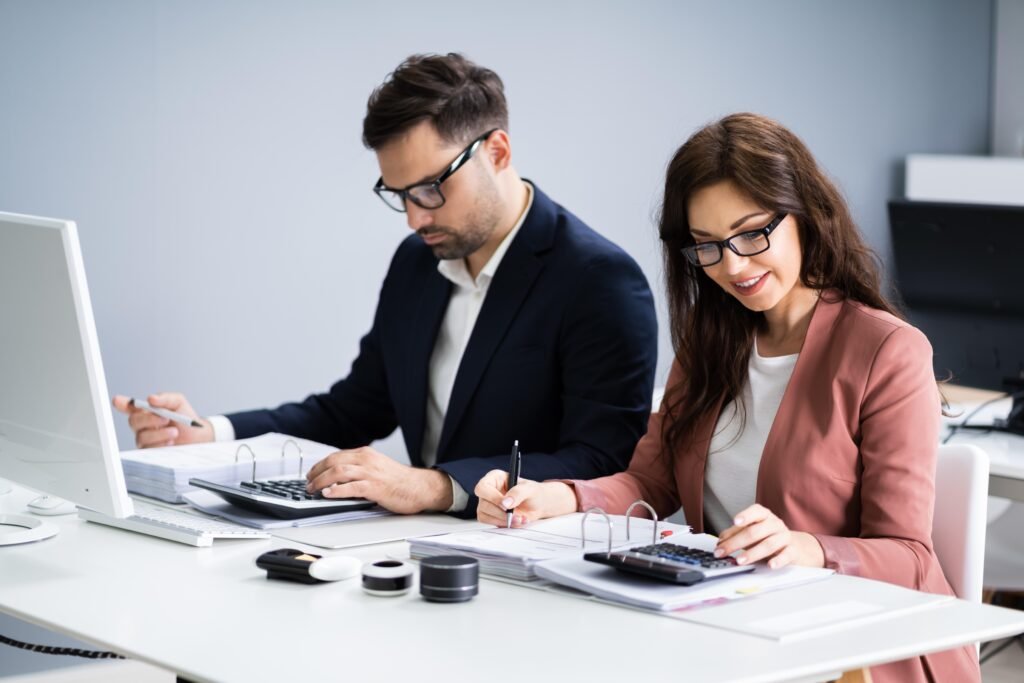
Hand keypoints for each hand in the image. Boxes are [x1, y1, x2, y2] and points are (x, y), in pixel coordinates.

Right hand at [111, 393, 213, 447]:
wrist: (197, 436)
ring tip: (174, 432)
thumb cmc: (186, 419)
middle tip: (166, 418)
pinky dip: (161, 444)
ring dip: (159, 433)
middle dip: (149, 419)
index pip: (129, 407)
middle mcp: (142, 425)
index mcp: (146, 411)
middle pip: (133, 421)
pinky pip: (149, 449)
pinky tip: (170, 442)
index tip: (117, 401)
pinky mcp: (151, 451)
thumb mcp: (178, 403)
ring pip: (142, 437)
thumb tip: (151, 398)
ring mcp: (145, 439)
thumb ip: (165, 398)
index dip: (122, 404)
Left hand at [305, 447, 452, 513]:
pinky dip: (336, 490)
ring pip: (339, 472)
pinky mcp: (375, 487)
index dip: (320, 465)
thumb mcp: (377, 467)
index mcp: (366, 454)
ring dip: (321, 481)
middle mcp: (367, 460)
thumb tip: (339, 477)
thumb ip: (360, 469)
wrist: (420, 487)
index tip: (312, 473)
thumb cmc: (400, 481)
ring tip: (313, 489)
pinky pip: (351, 487)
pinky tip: (327, 494)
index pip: (336, 456)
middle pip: (334, 462)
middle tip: (308, 483)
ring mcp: (371, 473)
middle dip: (317, 472)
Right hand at [474, 469, 577, 526]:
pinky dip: (504, 525)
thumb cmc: (533, 493)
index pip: (483, 487)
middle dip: (501, 513)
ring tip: (520, 519)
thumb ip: (518, 493)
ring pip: (484, 515)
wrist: (538, 505)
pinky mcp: (491, 516)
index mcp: (495, 478)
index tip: (506, 506)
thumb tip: (505, 503)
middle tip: (516, 516)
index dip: (492, 497)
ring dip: (503, 520)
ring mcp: (488, 504)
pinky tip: (516, 521)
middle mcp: (489, 491)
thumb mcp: (530, 489)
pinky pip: (491, 523)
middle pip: (483, 504)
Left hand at [714, 504, 824, 568]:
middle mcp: (775, 524)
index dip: (746, 516)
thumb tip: (720, 541)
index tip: (735, 522)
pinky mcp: (793, 551)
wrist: (795, 545)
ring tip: (740, 560)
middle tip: (723, 551)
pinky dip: (778, 560)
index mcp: (764, 516)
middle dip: (737, 542)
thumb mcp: (751, 531)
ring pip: (769, 544)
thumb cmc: (768, 537)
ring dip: (753, 553)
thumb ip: (735, 534)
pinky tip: (770, 565)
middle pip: (756, 531)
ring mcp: (785, 537)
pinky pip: (786, 555)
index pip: (756, 511)